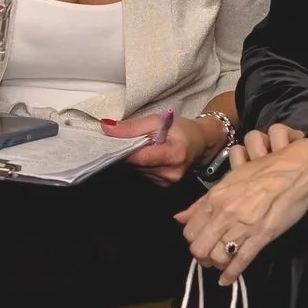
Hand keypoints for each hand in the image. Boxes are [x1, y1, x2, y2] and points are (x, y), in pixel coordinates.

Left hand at [102, 109, 219, 187]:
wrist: (200, 142)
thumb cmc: (181, 130)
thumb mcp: (157, 120)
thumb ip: (132, 127)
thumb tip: (107, 128)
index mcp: (174, 155)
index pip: (140, 158)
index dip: (124, 151)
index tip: (113, 144)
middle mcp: (172, 173)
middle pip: (137, 165)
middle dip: (130, 153)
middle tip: (132, 140)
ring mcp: (168, 182)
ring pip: (138, 170)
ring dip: (136, 159)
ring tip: (144, 147)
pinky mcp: (165, 186)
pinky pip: (144, 175)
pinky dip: (142, 165)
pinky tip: (149, 157)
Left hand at [179, 129, 307, 283]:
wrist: (294, 171)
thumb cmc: (261, 172)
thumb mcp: (226, 181)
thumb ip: (201, 203)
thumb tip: (179, 219)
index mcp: (213, 199)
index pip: (189, 231)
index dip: (193, 241)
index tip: (201, 241)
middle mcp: (223, 215)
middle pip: (199, 248)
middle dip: (202, 257)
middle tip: (209, 256)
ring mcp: (242, 227)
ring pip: (217, 257)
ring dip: (216, 265)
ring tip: (221, 264)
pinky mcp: (261, 237)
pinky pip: (241, 261)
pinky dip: (231, 275)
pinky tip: (226, 281)